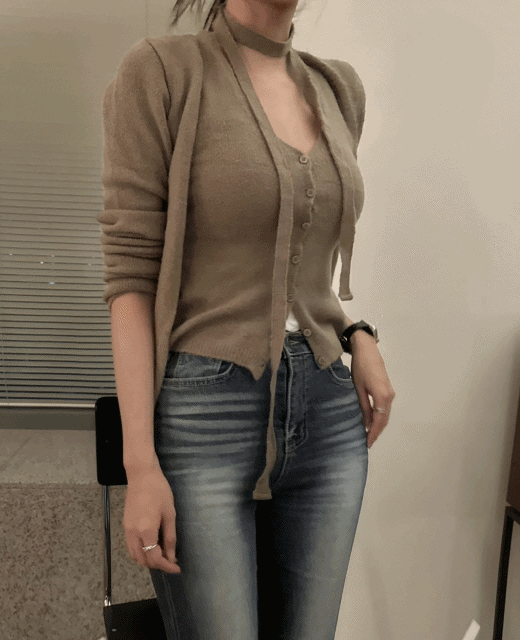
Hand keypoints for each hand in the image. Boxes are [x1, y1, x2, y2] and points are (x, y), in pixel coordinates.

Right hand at [123, 467, 181, 573]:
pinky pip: (131, 547)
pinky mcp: (125, 525)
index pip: (154, 558)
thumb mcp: (169, 514)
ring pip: (134, 555)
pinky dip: (140, 552)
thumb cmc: (159, 491)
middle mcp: (133, 534)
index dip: (166, 566)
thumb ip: (170, 537)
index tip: (176, 568)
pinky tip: (151, 547)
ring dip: (147, 560)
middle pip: (142, 560)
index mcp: (146, 531)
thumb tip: (171, 556)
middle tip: (171, 562)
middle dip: (157, 565)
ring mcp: (127, 530)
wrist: (141, 476)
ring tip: (162, 556)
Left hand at [350, 333, 394, 447]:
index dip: (373, 433)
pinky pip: (385, 407)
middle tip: (367, 442)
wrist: (367, 350)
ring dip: (378, 424)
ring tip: (368, 434)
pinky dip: (379, 416)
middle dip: (376, 431)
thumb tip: (366, 423)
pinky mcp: (388, 389)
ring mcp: (390, 392)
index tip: (368, 444)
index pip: (379, 421)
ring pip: (385, 414)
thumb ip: (363, 406)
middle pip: (384, 419)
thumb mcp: (358, 388)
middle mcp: (389, 396)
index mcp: (382, 397)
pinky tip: (372, 420)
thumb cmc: (360, 367)